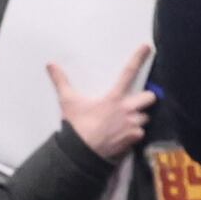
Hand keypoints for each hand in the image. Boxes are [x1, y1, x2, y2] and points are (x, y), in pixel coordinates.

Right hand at [50, 42, 154, 159]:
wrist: (82, 152)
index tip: (147, 47)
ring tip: (126, 122)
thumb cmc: (77, 125)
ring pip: (146, 118)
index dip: (138, 58)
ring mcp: (132, 125)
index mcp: (114, 97)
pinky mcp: (133, 139)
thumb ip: (61, 81)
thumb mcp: (68, 101)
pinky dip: (135, 134)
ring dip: (139, 118)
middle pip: (150, 97)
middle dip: (145, 99)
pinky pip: (140, 134)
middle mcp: (127, 109)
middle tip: (135, 103)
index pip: (128, 73)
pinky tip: (124, 135)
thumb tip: (50, 64)